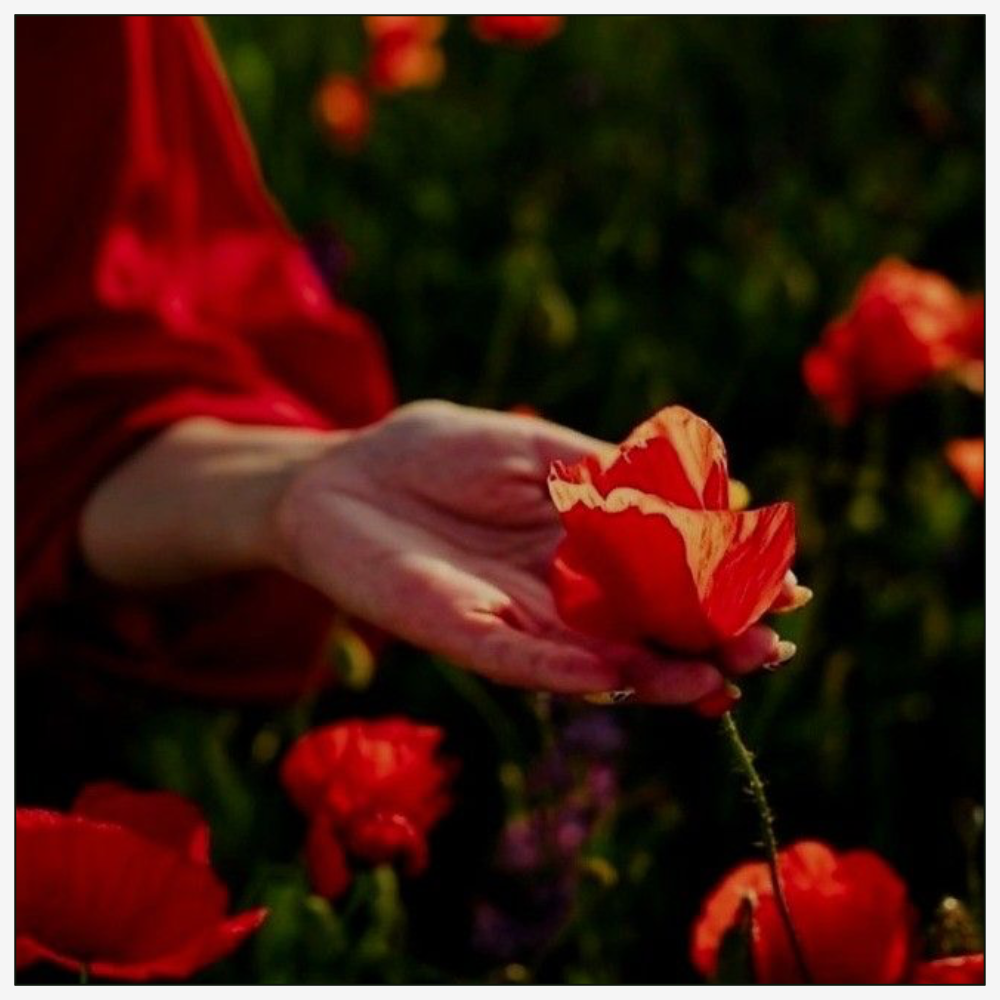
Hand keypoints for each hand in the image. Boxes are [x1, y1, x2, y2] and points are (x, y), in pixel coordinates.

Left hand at [272, 401, 802, 704]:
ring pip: (598, 659)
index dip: (726, 584)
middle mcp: (561, 592)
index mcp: (584, 543)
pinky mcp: (464, 634)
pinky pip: (524, 661)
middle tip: (766, 650)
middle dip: (708, 641)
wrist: (339, 475)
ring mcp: (516, 619)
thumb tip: (700, 490)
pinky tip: (620, 676)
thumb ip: (604, 473)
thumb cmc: (436, 451)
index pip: (670, 574)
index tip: (789, 587)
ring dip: (657, 672)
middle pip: (647, 628)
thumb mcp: (533, 450)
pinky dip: (571, 673)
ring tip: (715, 680)